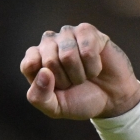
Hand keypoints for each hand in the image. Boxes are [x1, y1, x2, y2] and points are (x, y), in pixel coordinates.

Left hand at [20, 23, 139, 119]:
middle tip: (73, 82)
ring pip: (68, 53)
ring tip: (84, 75)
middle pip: (49, 60)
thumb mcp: (54, 108)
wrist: (111, 99)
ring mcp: (67, 35)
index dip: (45, 82)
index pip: (29, 64)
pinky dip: (93, 66)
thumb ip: (39, 97)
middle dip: (65, 79)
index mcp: (34, 61)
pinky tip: (95, 66)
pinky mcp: (87, 31)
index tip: (56, 88)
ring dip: (79, 73)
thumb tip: (44, 71)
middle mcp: (48, 44)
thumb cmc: (79, 100)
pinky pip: (87, 49)